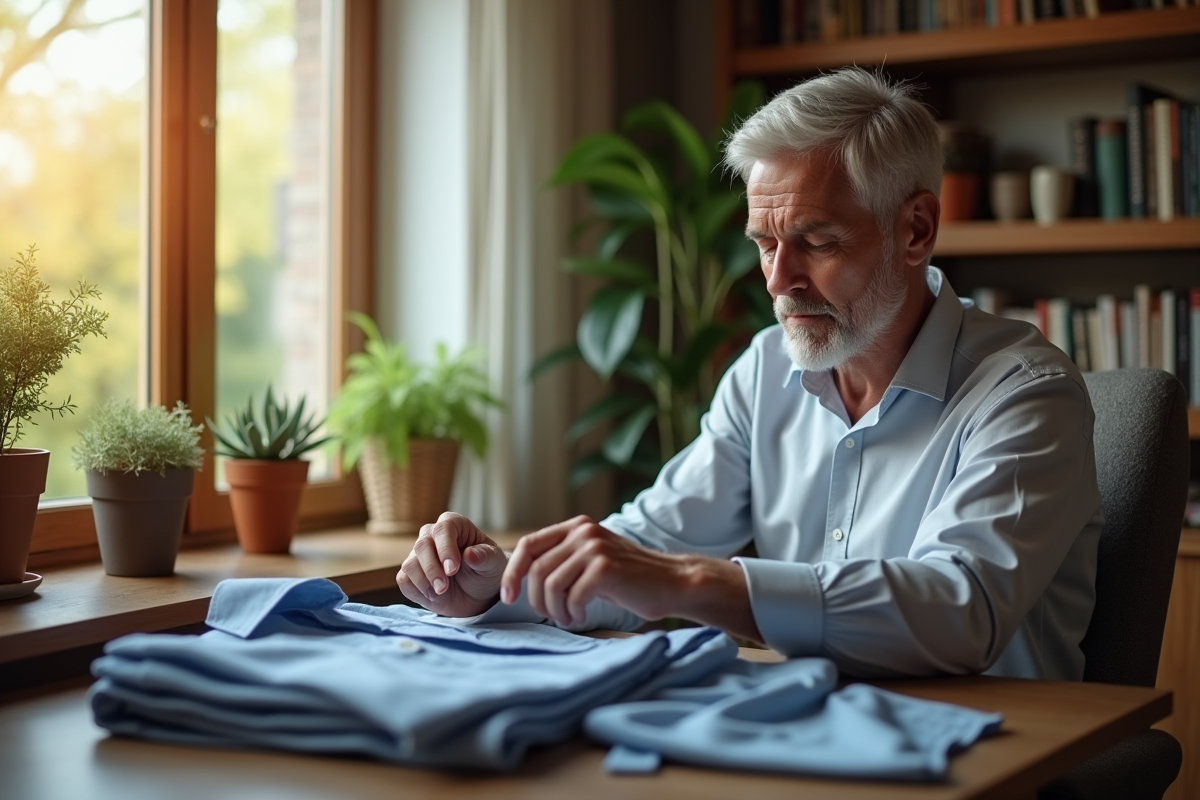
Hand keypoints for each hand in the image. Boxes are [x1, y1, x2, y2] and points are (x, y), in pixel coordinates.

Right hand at [396, 512, 507, 616]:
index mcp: (454, 525)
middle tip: (444, 587)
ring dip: (424, 582)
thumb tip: (469, 553)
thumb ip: (484, 557)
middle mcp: (433, 536)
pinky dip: (417, 590)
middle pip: (422, 546)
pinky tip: (434, 596)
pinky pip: (404, 580)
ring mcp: (420, 555)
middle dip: (432, 569)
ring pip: (410, 564)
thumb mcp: (493, 564)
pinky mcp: (411, 574)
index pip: (443, 528)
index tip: (453, 569)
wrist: (479, 595)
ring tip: (442, 592)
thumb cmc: (487, 571)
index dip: (445, 548)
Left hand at [500, 515, 685, 627]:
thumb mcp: (592, 561)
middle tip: (551, 617)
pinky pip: (571, 596)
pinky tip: (582, 616)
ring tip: (570, 618)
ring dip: (555, 610)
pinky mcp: (605, 567)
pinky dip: (572, 612)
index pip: (528, 545)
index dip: (512, 573)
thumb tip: (521, 578)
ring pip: (551, 585)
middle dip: (537, 600)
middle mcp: (584, 531)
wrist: (673, 583)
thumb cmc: (630, 579)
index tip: (508, 598)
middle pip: (537, 569)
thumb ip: (563, 560)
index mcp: (576, 527)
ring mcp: (595, 548)